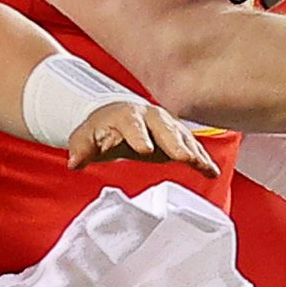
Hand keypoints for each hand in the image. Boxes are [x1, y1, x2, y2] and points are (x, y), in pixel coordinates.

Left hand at [67, 99, 217, 174]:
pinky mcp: (177, 136)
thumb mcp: (85, 138)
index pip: (133, 125)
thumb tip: (74, 162)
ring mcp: (167, 124)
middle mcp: (151, 116)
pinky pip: (192, 146)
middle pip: (165, 128)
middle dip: (175, 142)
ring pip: (182, 136)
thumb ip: (82, 149)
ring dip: (194, 151)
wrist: (115, 115)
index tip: (146, 149)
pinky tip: (211, 171)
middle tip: (185, 158)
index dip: (139, 136)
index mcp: (127, 115)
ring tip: (204, 166)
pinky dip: (202, 158)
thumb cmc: (100, 129)